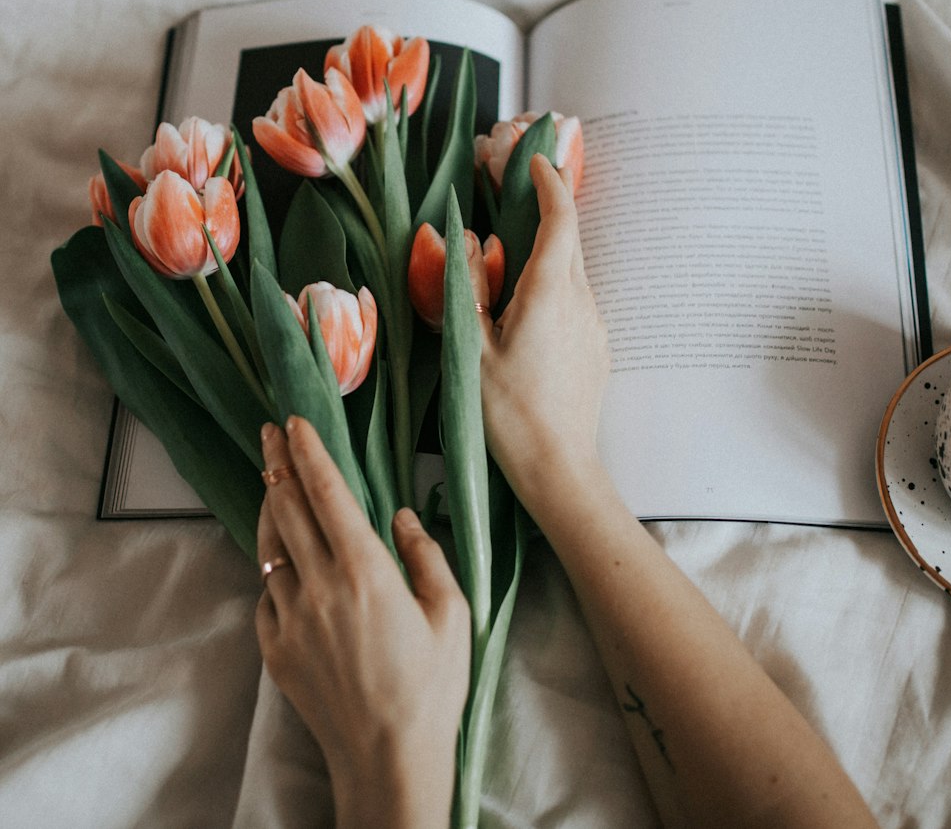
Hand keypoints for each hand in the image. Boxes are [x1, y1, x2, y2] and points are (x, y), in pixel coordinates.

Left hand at [255, 417, 469, 828]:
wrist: (388, 759)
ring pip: (268, 546)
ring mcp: (291, 617)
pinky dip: (272, 566)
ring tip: (267, 481)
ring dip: (267, 507)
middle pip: (287, 508)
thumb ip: (426, 554)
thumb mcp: (452, 612)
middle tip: (268, 433)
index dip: (308, 452)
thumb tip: (402, 516)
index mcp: (366, 570)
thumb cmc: (431, 686)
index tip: (294, 422)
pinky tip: (281, 560)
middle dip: (276, 463)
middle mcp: (320, 586)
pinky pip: (266, 593)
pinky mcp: (275, 648)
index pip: (327, 493)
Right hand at [470, 154, 614, 525]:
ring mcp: (594, 325)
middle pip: (570, 240)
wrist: (559, 467)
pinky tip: (527, 310)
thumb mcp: (472, 349)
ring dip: (549, 251)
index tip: (535, 162)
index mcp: (548, 294)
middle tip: (516, 195)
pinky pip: (577, 300)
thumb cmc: (509, 414)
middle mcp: (580, 302)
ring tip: (512, 260)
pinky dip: (556, 285)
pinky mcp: (597, 347)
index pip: (559, 220)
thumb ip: (469, 288)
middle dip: (548, 209)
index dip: (550, 184)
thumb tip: (470, 242)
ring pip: (573, 271)